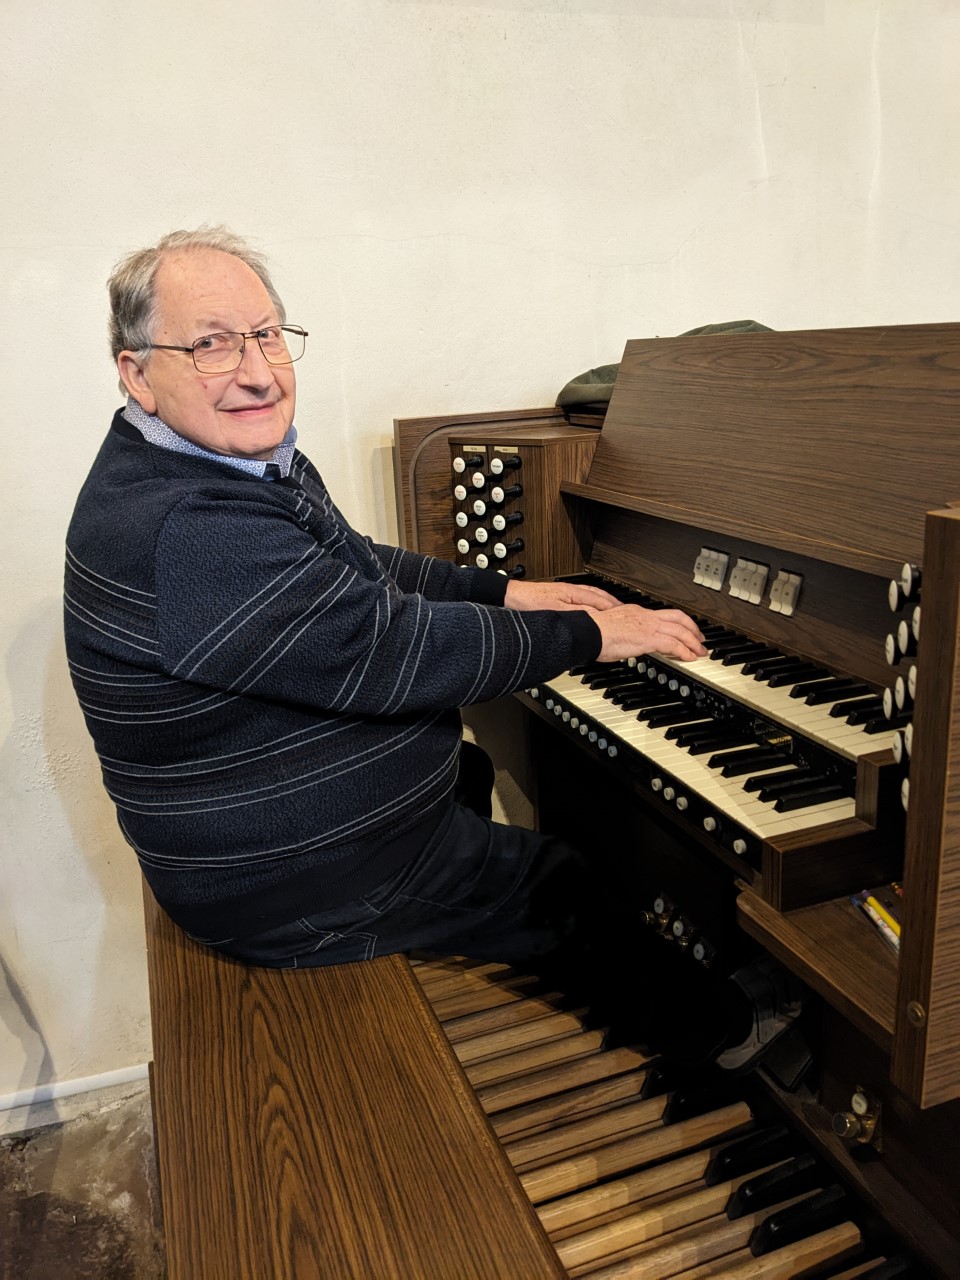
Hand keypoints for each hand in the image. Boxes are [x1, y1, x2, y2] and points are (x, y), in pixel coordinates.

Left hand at [504, 579, 621, 612]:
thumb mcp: (557, 613)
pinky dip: (593, 602)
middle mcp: (572, 590)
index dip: (614, 609)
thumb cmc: (530, 604)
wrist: (512, 597)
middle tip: (625, 612)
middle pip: (600, 596)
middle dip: (614, 604)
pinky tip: (592, 608)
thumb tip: (597, 618)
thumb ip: (579, 615)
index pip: (601, 601)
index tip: (625, 615)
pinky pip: (583, 597)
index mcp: (574, 593)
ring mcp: (566, 592)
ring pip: (592, 595)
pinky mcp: (560, 596)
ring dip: (605, 602)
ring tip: (614, 609)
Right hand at [586, 604, 706, 662]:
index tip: (684, 632)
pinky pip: (672, 644)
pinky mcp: (647, 637)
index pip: (664, 616)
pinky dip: (684, 651)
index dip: (678, 623)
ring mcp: (647, 626)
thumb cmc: (593, 633)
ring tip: (700, 652)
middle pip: (678, 618)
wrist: (588, 632)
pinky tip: (689, 658)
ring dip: (693, 642)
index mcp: (636, 612)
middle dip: (692, 629)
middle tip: (700, 640)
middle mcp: (645, 616)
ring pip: (680, 630)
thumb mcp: (613, 630)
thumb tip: (628, 644)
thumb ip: (625, 635)